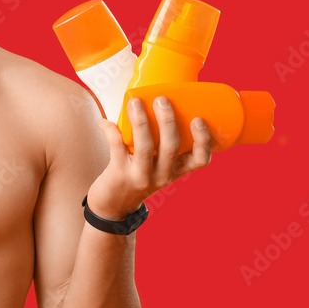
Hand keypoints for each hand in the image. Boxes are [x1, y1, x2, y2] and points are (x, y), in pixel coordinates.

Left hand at [87, 96, 216, 219]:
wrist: (113, 207)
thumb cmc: (136, 178)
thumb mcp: (156, 168)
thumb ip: (159, 146)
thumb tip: (150, 102)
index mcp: (175, 171)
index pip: (200, 160)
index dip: (203, 141)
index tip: (199, 120)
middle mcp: (162, 175)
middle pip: (171, 147)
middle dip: (168, 121)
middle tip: (162, 100)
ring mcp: (141, 176)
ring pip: (145, 146)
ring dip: (140, 121)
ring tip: (135, 102)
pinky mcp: (119, 174)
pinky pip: (116, 147)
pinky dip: (110, 130)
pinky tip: (105, 121)